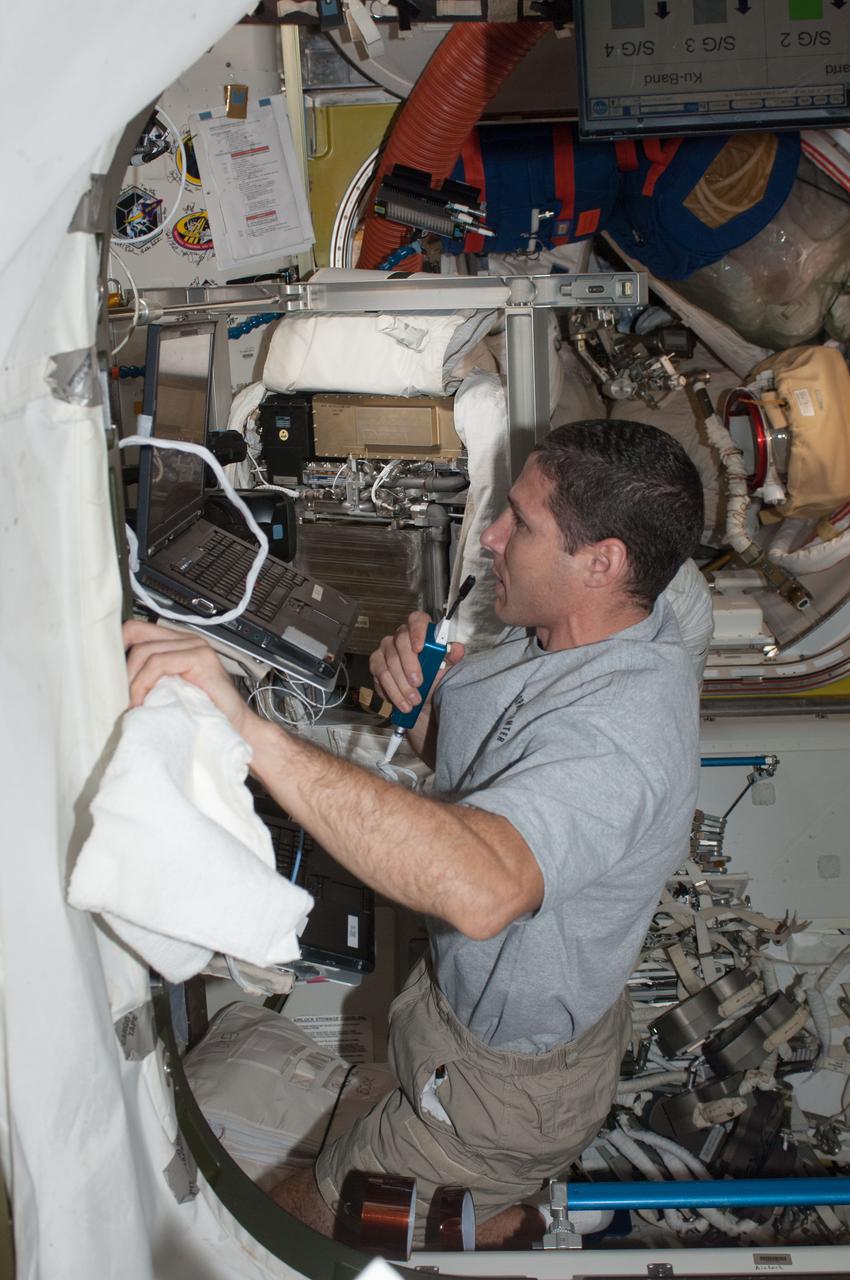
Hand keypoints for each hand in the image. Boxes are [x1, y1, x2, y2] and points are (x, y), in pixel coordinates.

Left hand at [123, 618, 255, 739]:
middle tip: (117, 693)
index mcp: (177, 643)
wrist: (237, 729)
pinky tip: (143, 702)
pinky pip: (158, 662)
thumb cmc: (204, 715)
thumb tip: (112, 681)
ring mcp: (195, 646)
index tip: (106, 674)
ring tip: (133, 704)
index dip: (116, 647)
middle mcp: (186, 639)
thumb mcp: (168, 692)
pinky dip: (144, 683)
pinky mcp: (200, 658)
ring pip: (144, 651)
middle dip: (120, 664)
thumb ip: (150, 679)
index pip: (136, 630)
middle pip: (135, 633)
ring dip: (132, 680)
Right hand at [369, 610, 464, 713]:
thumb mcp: (446, 665)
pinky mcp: (376, 665)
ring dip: (401, 686)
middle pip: (400, 643)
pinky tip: (401, 701)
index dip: (417, 631)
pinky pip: (380, 677)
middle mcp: (400, 637)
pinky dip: (391, 692)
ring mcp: (386, 650)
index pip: (417, 620)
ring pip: (388, 664)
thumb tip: (457, 649)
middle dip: (409, 666)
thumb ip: (452, 656)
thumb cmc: (433, 673)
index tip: (420, 648)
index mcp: (419, 631)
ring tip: (413, 700)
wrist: (423, 692)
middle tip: (418, 683)